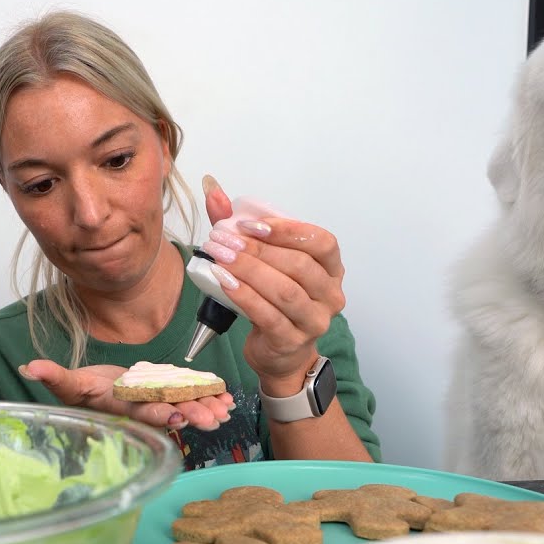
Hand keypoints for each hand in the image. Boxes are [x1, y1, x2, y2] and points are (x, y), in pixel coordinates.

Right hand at [19, 360, 234, 430]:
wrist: (97, 394)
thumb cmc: (82, 391)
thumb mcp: (69, 383)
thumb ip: (55, 377)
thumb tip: (31, 368)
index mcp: (120, 407)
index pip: (138, 411)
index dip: (155, 414)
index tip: (173, 415)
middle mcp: (141, 411)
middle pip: (167, 414)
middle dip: (190, 415)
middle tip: (212, 418)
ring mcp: (156, 405)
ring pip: (183, 408)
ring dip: (205, 409)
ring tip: (226, 409)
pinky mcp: (167, 397)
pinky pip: (190, 398)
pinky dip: (208, 398)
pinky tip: (226, 398)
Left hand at [201, 175, 344, 391]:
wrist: (279, 353)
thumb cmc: (274, 301)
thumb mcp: (264, 261)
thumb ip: (241, 226)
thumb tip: (212, 190)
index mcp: (331, 268)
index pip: (322, 242)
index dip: (287, 230)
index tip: (251, 225)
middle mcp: (330, 294)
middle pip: (299, 266)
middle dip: (259, 250)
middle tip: (224, 240)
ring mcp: (314, 321)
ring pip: (285, 291)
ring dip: (250, 271)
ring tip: (221, 258)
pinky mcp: (292, 341)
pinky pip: (268, 315)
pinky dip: (244, 296)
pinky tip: (225, 282)